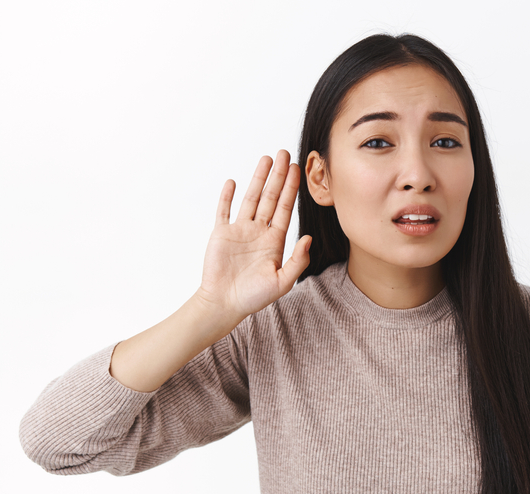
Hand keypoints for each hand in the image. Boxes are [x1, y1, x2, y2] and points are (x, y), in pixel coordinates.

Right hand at [195, 149, 311, 318]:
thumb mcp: (282, 282)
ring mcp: (239, 231)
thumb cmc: (253, 297)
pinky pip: (224, 211)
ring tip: (266, 159)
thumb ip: (297, 261)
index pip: (286, 209)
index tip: (297, 170)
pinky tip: (232, 182)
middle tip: (285, 154)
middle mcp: (258, 232)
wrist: (224, 304)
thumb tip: (308, 238)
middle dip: (278, 176)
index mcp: (274, 241)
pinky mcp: (221, 234)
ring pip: (251, 199)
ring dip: (258, 179)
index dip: (291, 189)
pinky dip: (227, 196)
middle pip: (271, 198)